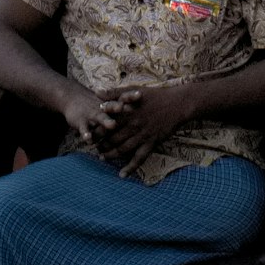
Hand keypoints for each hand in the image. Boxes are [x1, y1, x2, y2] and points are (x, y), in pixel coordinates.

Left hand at [82, 83, 197, 169]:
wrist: (176, 104)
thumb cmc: (155, 95)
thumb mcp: (133, 90)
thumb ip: (114, 92)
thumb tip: (96, 92)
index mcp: (127, 113)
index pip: (107, 124)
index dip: (96, 130)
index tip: (88, 134)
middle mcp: (133, 126)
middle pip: (112, 138)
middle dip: (101, 144)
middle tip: (93, 147)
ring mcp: (142, 135)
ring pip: (123, 149)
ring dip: (111, 155)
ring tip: (102, 157)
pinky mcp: (152, 143)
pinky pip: (139, 158)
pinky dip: (130, 167)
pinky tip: (122, 174)